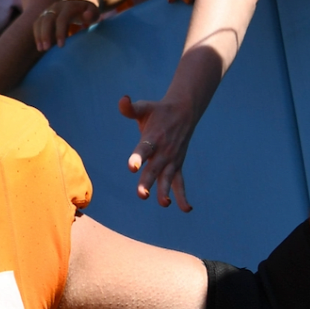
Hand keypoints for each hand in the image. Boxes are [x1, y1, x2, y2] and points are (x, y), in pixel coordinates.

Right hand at [34, 0, 100, 51]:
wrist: (79, 1)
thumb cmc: (88, 11)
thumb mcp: (93, 11)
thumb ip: (92, 14)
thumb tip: (87, 15)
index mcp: (68, 6)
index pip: (61, 19)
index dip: (60, 32)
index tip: (61, 46)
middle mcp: (56, 7)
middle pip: (47, 20)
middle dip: (45, 34)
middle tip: (46, 49)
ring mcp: (49, 10)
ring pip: (39, 22)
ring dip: (39, 36)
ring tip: (41, 49)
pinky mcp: (44, 15)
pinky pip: (37, 24)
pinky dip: (37, 35)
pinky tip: (40, 46)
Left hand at [119, 93, 195, 210]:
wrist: (185, 111)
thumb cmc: (158, 111)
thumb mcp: (143, 107)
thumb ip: (130, 108)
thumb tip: (122, 99)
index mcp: (153, 137)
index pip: (144, 149)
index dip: (137, 158)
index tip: (132, 167)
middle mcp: (163, 151)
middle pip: (154, 169)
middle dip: (148, 182)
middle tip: (142, 194)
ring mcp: (171, 160)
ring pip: (167, 179)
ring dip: (165, 192)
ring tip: (163, 204)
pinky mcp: (177, 166)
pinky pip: (180, 183)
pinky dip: (183, 196)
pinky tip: (186, 209)